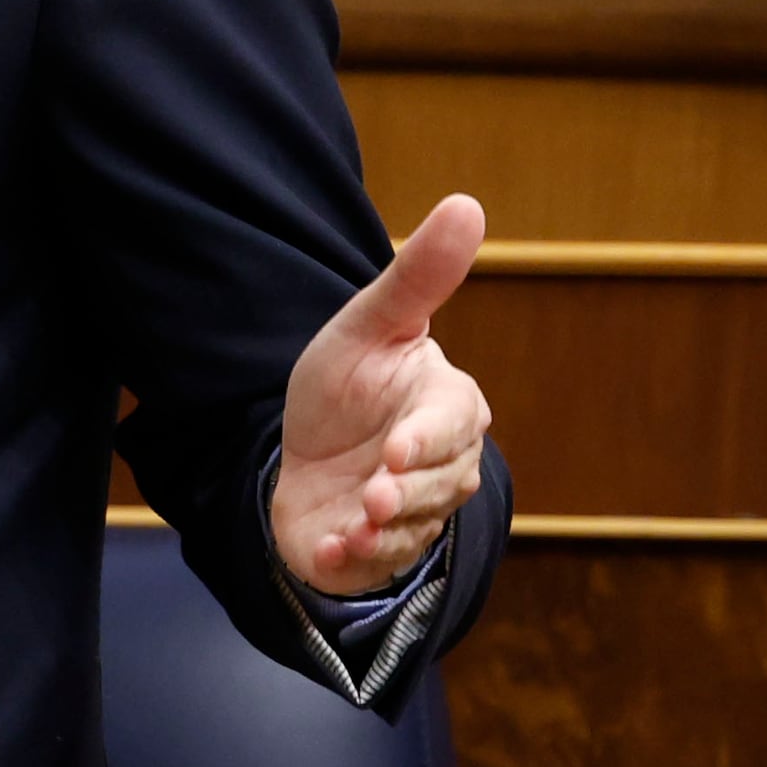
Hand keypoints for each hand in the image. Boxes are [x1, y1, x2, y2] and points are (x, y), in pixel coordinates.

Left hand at [272, 193, 492, 595]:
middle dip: (406, 490)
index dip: (427, 439)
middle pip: (438, 483)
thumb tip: (467, 203)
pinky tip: (333, 551)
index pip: (451, 423)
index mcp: (448, 407)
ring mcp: (411, 514)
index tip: (399, 447)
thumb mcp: (369, 325)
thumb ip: (417, 277)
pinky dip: (355, 561)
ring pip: (414, 526)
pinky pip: (377, 563)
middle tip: (376, 492)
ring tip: (357, 524)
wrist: (299, 449)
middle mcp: (441, 466)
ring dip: (384, 531)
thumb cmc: (346, 384)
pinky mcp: (376, 552)